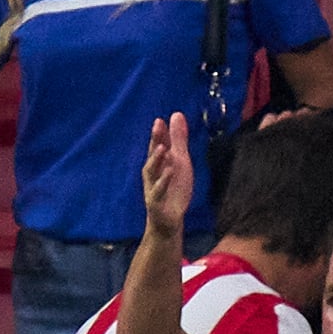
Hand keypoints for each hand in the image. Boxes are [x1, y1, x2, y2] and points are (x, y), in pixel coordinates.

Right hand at [138, 116, 193, 241]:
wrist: (168, 218)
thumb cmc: (172, 187)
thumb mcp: (180, 160)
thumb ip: (178, 139)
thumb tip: (176, 114)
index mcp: (159, 162)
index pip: (158, 144)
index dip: (159, 133)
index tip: (160, 119)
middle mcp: (153, 173)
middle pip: (153, 154)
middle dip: (155, 140)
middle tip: (157, 125)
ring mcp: (153, 186)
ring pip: (152, 171)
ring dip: (156, 159)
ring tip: (163, 147)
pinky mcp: (156, 202)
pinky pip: (158, 190)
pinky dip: (163, 181)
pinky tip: (169, 171)